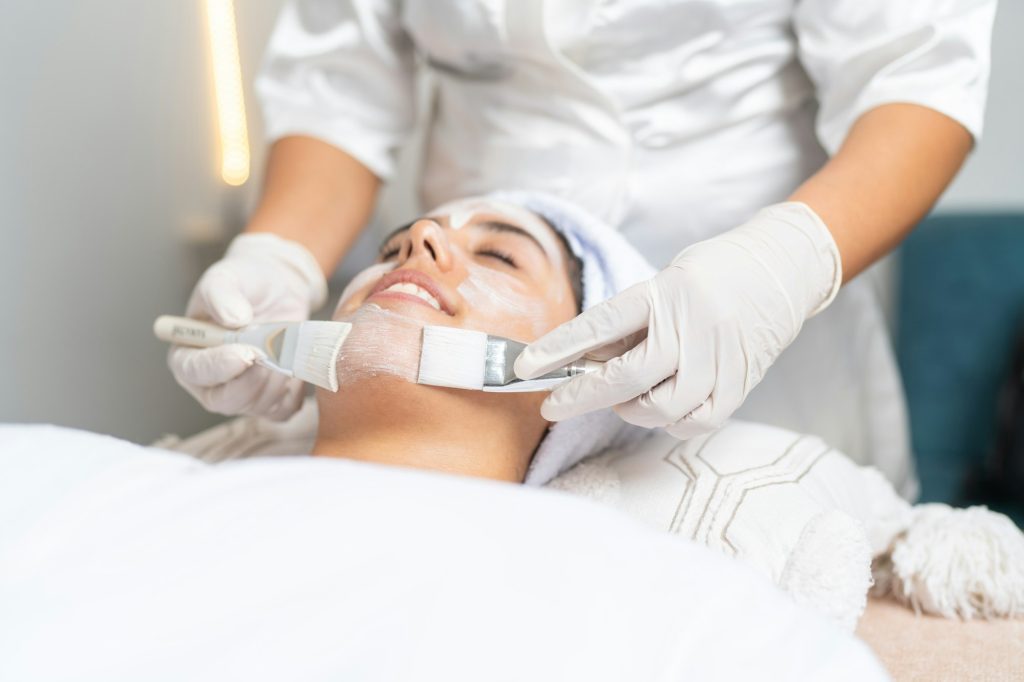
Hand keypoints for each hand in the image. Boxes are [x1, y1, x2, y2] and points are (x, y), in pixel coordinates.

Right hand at [168, 233, 327, 419]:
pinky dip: (294, 390)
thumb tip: (233, 319)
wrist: (279, 288)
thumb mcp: (227, 276)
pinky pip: (283, 409)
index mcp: (187, 353)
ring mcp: (241, 394)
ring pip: (257, 405)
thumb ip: (221, 294)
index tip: (244, 352)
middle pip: (224, 400)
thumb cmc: (245, 282)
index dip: (218, 366)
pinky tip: (295, 363)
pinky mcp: (270, 399)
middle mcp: (210, 382)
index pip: (194, 371)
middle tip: (271, 352)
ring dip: (276, 378)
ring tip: (285, 347)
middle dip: (252, 380)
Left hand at [514, 202, 842, 438]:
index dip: (558, 349)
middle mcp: (692, 325)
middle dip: (580, 396)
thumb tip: (585, 362)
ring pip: (659, 407)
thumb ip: (630, 323)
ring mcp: (719, 358)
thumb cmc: (714, 272)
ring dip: (629, 408)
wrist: (785, 268)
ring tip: (624, 394)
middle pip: (627, 378)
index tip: (524, 368)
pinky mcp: (740, 383)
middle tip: (554, 405)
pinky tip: (663, 404)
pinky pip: (694, 421)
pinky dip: (669, 421)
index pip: (601, 325)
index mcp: (666, 292)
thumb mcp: (665, 282)